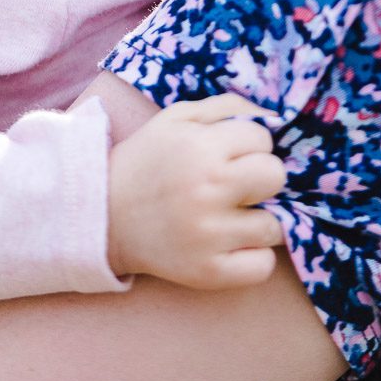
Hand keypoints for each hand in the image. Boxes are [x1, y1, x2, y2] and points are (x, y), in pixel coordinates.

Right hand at [107, 93, 286, 289]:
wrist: (103, 216)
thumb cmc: (148, 160)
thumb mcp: (177, 117)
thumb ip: (228, 106)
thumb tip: (276, 117)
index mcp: (200, 148)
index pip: (263, 139)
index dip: (250, 144)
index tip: (231, 154)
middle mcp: (207, 190)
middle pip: (275, 177)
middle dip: (261, 177)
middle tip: (237, 183)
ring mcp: (209, 236)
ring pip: (274, 225)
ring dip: (258, 219)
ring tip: (231, 215)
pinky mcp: (208, 273)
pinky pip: (263, 266)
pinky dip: (254, 257)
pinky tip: (232, 244)